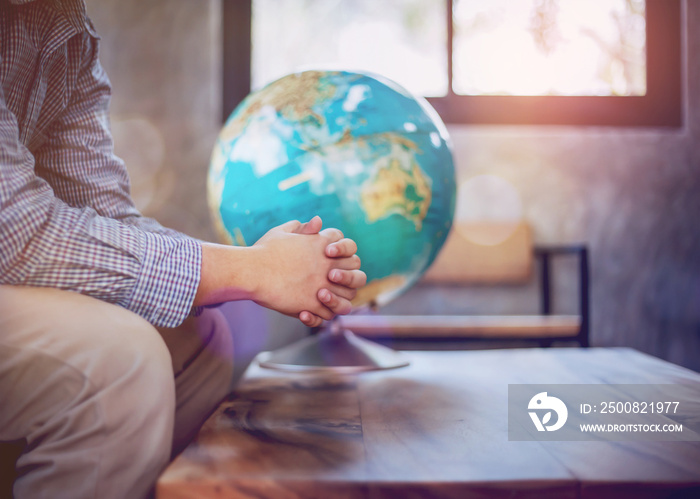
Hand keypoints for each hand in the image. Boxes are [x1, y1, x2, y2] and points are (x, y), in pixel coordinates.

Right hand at [194, 217, 365, 326]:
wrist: (252, 271)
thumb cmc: (264, 251)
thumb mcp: (282, 232)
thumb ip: (301, 227)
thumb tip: (317, 221)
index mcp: (322, 245)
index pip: (349, 246)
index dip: (344, 251)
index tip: (332, 257)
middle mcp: (328, 265)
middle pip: (356, 271)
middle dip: (350, 275)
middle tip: (335, 280)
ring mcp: (323, 285)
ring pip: (348, 297)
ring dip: (341, 299)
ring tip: (325, 299)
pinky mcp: (313, 304)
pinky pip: (330, 314)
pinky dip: (324, 314)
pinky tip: (313, 311)